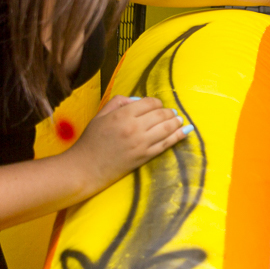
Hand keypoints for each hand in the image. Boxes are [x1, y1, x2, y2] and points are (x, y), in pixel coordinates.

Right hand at [65, 96, 187, 191]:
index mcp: (122, 115)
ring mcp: (141, 143)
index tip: (157, 105)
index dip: (156, 103)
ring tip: (179, 120)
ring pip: (167, 127)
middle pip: (161, 114)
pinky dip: (178, 136)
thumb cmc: (91, 141)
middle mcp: (134, 127)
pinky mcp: (145, 156)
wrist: (84, 169)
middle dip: (169, 111)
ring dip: (176, 121)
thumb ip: (118, 102)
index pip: (149, 103)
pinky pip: (167, 144)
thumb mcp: (100, 116)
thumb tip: (138, 100)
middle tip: (172, 112)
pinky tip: (185, 131)